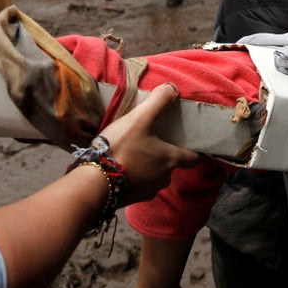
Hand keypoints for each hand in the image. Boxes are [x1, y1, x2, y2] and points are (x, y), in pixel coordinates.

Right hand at [98, 83, 199, 204]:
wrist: (93, 183)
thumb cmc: (121, 148)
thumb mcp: (140, 119)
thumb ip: (158, 102)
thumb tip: (173, 88)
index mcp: (171, 160)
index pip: (194, 158)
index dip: (194, 150)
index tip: (190, 143)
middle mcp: (164, 178)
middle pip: (171, 165)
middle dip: (164, 154)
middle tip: (152, 141)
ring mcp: (148, 191)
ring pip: (154, 176)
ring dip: (147, 166)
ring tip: (132, 152)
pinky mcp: (131, 199)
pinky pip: (137, 184)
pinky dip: (133, 176)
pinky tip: (120, 166)